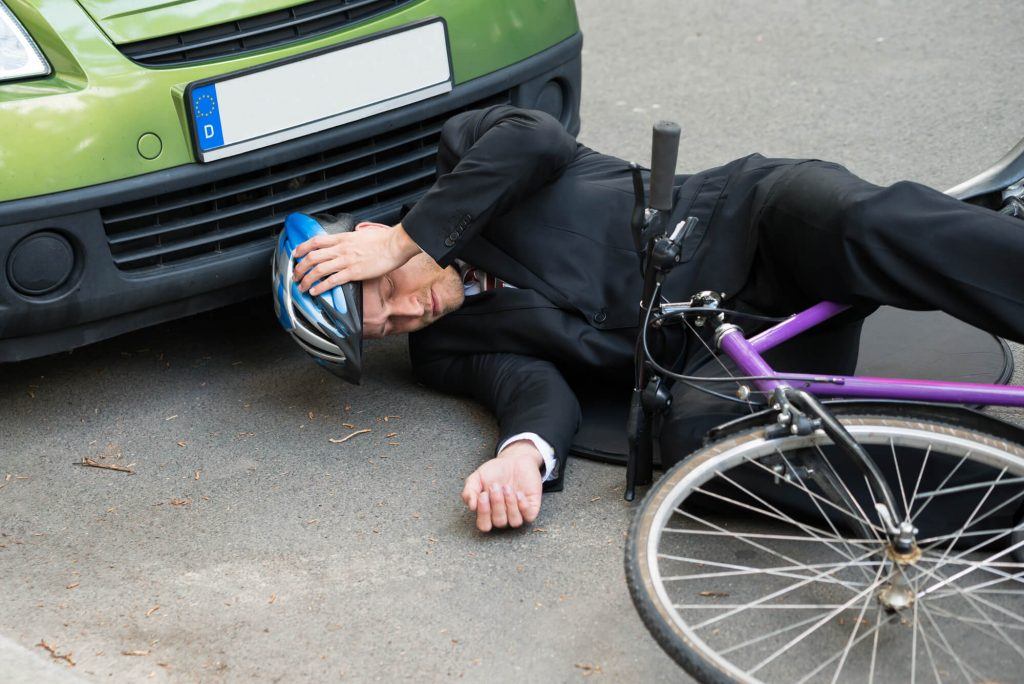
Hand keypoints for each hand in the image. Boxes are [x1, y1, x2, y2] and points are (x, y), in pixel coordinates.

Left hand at [292, 222, 420, 294]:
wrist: (395, 244)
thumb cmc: (384, 239)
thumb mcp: (362, 234)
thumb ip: (351, 240)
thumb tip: (348, 243)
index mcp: (342, 238)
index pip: (315, 241)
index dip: (302, 248)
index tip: (296, 254)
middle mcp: (341, 249)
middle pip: (312, 257)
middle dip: (300, 268)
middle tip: (295, 275)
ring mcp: (346, 261)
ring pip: (319, 270)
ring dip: (307, 279)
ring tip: (301, 287)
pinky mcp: (354, 272)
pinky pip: (332, 281)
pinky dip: (321, 287)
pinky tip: (315, 292)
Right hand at [461, 441, 543, 532]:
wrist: (515, 460)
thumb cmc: (495, 471)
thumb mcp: (477, 477)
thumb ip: (470, 491)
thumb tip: (471, 506)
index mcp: (488, 513)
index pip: (484, 525)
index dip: (483, 513)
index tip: (482, 495)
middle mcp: (503, 516)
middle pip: (499, 522)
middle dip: (497, 503)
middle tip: (495, 486)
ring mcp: (518, 513)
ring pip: (514, 521)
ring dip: (510, 504)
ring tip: (507, 487)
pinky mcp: (531, 508)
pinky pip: (528, 515)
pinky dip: (523, 505)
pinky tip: (519, 492)